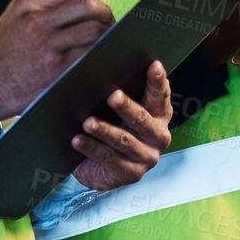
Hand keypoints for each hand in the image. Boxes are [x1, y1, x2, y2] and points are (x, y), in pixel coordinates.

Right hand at [0, 0, 112, 121]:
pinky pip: (90, 54)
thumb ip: (42, 5)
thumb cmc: (3, 54)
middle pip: (87, 4)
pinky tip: (98, 55)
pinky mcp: (57, 69)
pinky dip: (100, 52)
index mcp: (27, 5)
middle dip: (103, 12)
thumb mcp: (13, 17)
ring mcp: (48, 46)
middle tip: (106, 22)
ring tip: (105, 39)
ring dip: (106, 34)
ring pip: (93, 29)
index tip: (93, 4)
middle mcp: (37, 22)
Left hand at [70, 61, 171, 190]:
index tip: (153, 65)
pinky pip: (109, 159)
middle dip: (127, 107)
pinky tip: (78, 140)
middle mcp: (158, 136)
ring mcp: (146, 157)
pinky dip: (92, 148)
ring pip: (124, 141)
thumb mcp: (117, 108)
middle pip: (143, 119)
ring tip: (89, 122)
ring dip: (105, 131)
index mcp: (159, 114)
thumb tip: (98, 68)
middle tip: (113, 96)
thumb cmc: (110, 126)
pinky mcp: (131, 174)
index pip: (161, 94)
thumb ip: (119, 90)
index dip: (158, 80)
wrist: (99, 166)